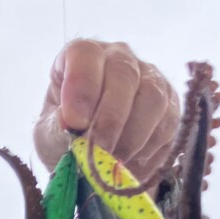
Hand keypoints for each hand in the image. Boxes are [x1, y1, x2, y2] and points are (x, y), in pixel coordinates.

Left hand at [33, 39, 179, 180]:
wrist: (93, 161)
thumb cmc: (65, 140)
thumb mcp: (49, 136)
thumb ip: (57, 129)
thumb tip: (70, 123)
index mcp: (82, 56)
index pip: (85, 54)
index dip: (81, 86)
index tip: (75, 122)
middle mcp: (119, 58)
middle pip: (124, 74)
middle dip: (111, 119)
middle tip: (99, 151)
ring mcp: (150, 78)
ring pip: (152, 99)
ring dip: (132, 138)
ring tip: (114, 164)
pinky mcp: (170, 106)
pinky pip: (167, 124)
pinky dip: (149, 150)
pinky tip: (131, 164)